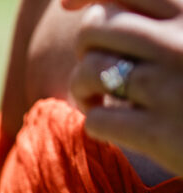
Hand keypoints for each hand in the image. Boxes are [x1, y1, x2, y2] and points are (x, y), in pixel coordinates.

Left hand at [68, 0, 182, 175]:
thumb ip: (156, 19)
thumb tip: (85, 8)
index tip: (67, 5)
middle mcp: (181, 43)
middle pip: (94, 29)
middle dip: (84, 51)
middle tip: (97, 70)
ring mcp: (172, 87)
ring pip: (89, 71)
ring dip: (81, 88)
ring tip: (95, 99)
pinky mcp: (161, 133)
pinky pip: (97, 119)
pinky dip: (96, 123)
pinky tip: (115, 127)